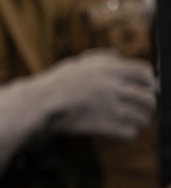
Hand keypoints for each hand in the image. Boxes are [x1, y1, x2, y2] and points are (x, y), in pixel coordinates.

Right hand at [37, 49, 154, 137]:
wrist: (38, 104)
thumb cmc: (56, 83)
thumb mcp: (78, 63)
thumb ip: (101, 57)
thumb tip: (119, 55)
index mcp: (108, 69)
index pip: (145, 74)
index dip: (149, 83)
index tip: (145, 89)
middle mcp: (112, 86)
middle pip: (148, 98)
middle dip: (148, 105)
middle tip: (143, 109)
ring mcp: (108, 106)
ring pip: (142, 117)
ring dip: (140, 120)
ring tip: (133, 121)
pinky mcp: (104, 125)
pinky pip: (130, 132)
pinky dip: (128, 132)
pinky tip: (121, 129)